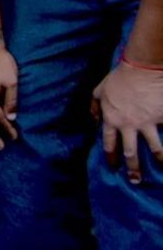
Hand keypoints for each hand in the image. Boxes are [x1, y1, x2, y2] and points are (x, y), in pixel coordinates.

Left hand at [93, 61, 162, 182]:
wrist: (142, 69)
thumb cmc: (119, 78)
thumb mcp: (99, 91)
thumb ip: (94, 106)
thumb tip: (93, 120)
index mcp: (112, 120)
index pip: (109, 143)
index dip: (111, 156)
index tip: (113, 166)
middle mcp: (129, 125)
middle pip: (130, 151)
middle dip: (133, 168)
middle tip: (135, 180)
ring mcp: (147, 123)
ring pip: (154, 147)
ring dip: (159, 160)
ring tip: (161, 168)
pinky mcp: (162, 118)